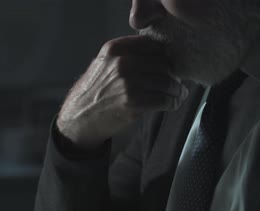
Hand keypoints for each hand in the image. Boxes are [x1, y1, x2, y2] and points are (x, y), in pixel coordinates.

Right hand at [57, 35, 188, 149]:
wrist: (80, 116)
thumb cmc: (96, 91)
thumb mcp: (105, 63)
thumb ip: (128, 55)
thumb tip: (162, 55)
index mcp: (115, 48)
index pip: (152, 45)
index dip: (165, 56)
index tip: (170, 65)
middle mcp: (122, 62)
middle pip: (163, 64)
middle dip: (174, 75)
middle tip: (178, 83)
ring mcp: (128, 83)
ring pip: (167, 82)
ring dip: (177, 90)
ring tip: (179, 94)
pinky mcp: (133, 102)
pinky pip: (164, 100)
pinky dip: (173, 103)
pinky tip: (173, 104)